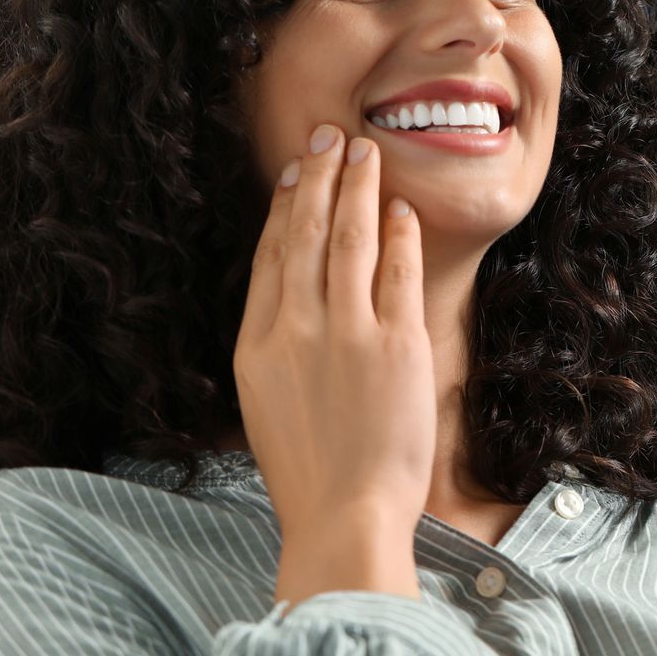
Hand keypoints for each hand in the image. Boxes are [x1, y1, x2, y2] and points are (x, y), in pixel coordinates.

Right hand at [234, 124, 435, 540]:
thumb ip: (275, 352)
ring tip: (366, 154)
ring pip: (348, 240)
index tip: (294, 174)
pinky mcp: (396, 345)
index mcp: (256, 347)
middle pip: (305, 235)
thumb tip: (288, 309)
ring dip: (358, 190)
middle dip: (319, 179)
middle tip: (330, 138)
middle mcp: (296, 330)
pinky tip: (399, 211)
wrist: (345, 517)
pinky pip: (396, 273)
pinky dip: (397, 237)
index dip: (284, 209)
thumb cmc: (310, 476)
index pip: (271, 258)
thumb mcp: (265, 407)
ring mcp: (346, 333)